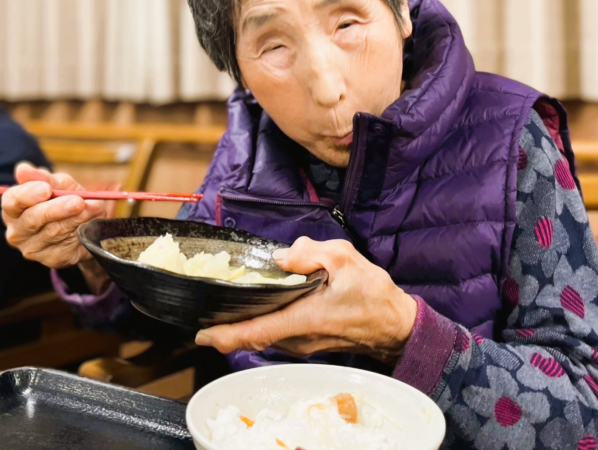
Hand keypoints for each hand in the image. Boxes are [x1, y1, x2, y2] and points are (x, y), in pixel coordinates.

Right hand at [0, 163, 112, 269]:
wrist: (84, 223)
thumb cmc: (65, 199)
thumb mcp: (59, 184)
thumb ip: (44, 178)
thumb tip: (22, 169)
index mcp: (14, 208)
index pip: (12, 201)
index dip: (28, 194)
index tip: (46, 189)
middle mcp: (17, 231)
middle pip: (32, 219)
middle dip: (57, 209)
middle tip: (77, 201)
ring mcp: (33, 248)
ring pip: (53, 232)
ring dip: (76, 218)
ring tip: (93, 208)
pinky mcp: (51, 259)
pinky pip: (66, 245)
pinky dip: (81, 231)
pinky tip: (90, 222)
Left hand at [195, 237, 417, 364]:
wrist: (396, 326)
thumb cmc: (374, 296)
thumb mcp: (345, 259)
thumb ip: (311, 253)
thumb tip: (282, 256)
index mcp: (304, 319)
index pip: (256, 332)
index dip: (225, 335)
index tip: (201, 334)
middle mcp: (298, 338)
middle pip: (253, 334)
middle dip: (227, 323)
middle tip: (206, 306)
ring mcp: (302, 344)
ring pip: (264, 334)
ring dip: (245, 321)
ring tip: (228, 302)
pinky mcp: (307, 342)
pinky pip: (276, 333)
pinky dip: (262, 321)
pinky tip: (260, 303)